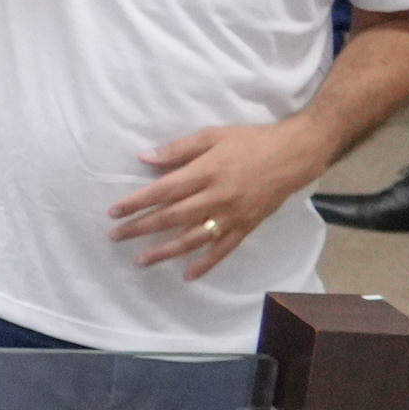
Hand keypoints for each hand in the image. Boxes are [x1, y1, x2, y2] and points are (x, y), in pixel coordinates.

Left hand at [109, 115, 337, 280]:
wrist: (294, 154)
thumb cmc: (251, 141)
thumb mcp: (213, 135)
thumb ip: (178, 149)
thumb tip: (144, 158)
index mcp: (206, 172)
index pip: (163, 191)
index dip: (137, 203)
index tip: (114, 212)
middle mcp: (216, 197)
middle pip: (172, 217)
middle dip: (141, 228)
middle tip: (115, 236)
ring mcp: (232, 215)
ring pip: (193, 238)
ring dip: (165, 251)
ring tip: (141, 260)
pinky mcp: (246, 227)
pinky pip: (223, 249)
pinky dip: (206, 263)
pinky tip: (188, 274)